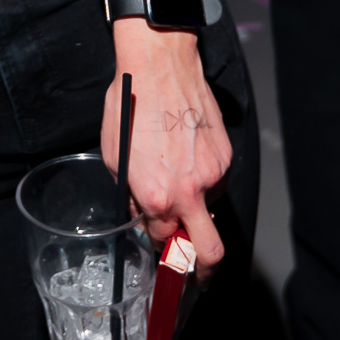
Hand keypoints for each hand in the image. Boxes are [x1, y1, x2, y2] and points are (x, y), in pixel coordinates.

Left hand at [101, 14, 231, 283]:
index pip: (164, 243)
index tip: (160, 249)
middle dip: (203, 273)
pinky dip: (203, 179)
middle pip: (210, 255)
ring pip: (210, 212)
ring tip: (176, 175)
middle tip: (195, 274)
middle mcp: (190, 191)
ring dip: (196, 208)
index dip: (159, 245)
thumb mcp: (113, 155)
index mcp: (157, 196)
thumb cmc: (131, 104)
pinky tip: (186, 155)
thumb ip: (130, 195)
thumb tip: (142, 217)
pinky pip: (216, 182)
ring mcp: (213, 174)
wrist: (160, 64)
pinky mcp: (226, 156)